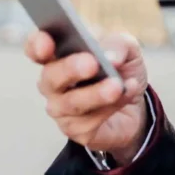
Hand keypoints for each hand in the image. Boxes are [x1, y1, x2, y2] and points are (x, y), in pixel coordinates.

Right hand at [25, 31, 148, 161]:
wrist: (137, 106)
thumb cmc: (122, 70)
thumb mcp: (127, 49)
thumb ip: (118, 44)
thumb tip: (110, 58)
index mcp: (59, 55)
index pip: (36, 48)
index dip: (37, 45)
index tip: (47, 44)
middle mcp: (53, 83)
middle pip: (50, 76)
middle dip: (70, 69)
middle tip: (91, 63)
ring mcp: (61, 109)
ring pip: (71, 102)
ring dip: (96, 93)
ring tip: (116, 85)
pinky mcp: (76, 130)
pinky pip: (90, 120)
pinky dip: (112, 105)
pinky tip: (128, 92)